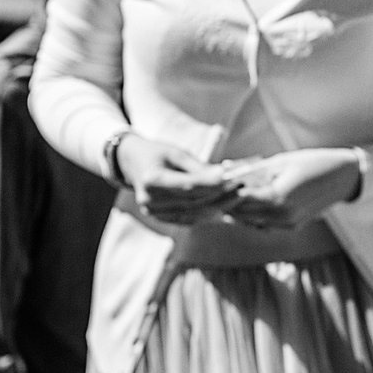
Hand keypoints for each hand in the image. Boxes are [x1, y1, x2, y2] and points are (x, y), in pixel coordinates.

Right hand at [114, 132, 238, 225]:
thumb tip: (224, 177)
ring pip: (194, 214)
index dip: (211, 184)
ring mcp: (154, 213)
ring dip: (218, 206)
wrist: (132, 164)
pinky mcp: (160, 218)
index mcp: (151, 179)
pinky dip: (208, 214)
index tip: (231, 178)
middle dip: (220, 195)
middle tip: (241, 186)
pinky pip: (189, 219)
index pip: (187, 186)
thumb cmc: (157, 154)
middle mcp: (150, 200)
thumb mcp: (176, 153)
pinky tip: (224, 206)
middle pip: (193, 202)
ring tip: (237, 196)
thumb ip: (199, 168)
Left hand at [220, 147, 362, 228]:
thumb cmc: (311, 163)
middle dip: (226, 203)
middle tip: (212, 191)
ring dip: (239, 211)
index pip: (238, 200)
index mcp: (277, 198)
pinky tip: (247, 202)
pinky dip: (253, 215)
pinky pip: (264, 224)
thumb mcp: (279, 162)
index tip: (210, 183)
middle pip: (241, 215)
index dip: (222, 193)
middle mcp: (281, 216)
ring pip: (251, 222)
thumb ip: (252, 171)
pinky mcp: (292, 226)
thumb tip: (224, 170)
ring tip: (226, 196)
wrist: (342, 177)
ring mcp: (288, 224)